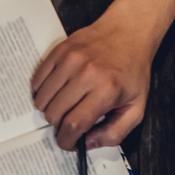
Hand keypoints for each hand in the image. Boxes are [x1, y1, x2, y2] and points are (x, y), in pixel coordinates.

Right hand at [30, 14, 153, 149]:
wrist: (130, 30)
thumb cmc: (133, 69)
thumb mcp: (137, 107)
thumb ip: (115, 133)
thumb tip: (87, 143)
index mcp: (106, 90)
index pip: (73, 125)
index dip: (66, 141)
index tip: (68, 142)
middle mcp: (86, 74)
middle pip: (54, 114)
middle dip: (58, 125)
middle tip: (68, 120)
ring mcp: (71, 60)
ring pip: (42, 100)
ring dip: (48, 109)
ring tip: (62, 105)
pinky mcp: (60, 50)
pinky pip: (37, 81)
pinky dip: (41, 92)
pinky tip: (55, 92)